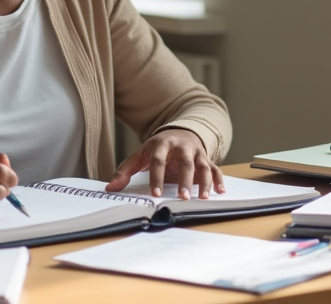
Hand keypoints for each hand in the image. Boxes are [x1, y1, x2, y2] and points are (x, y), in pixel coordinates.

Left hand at [106, 129, 224, 200]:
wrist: (180, 132)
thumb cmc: (157, 149)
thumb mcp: (140, 155)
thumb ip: (125, 171)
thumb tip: (110, 188)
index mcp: (162, 144)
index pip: (158, 161)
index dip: (157, 178)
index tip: (156, 195)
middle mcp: (181, 147)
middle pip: (185, 163)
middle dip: (184, 181)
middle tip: (183, 198)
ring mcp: (196, 152)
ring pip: (202, 166)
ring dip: (204, 182)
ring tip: (203, 198)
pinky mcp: (207, 158)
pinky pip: (215, 169)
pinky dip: (218, 180)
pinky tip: (220, 192)